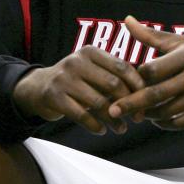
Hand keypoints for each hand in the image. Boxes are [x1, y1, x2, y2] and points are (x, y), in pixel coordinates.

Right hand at [12, 46, 145, 134]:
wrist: (37, 88)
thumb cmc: (76, 81)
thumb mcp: (92, 70)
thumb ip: (114, 76)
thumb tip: (146, 91)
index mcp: (91, 52)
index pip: (122, 67)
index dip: (137, 85)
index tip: (145, 101)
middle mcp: (77, 61)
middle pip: (112, 84)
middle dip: (128, 104)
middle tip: (136, 118)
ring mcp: (64, 78)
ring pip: (98, 102)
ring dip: (113, 119)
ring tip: (121, 129)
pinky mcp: (54, 97)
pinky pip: (81, 114)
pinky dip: (94, 125)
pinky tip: (102, 131)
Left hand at [108, 16, 183, 130]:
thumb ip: (152, 36)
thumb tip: (127, 20)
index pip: (153, 69)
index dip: (137, 76)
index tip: (124, 80)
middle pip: (156, 93)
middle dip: (132, 103)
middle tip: (112, 109)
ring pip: (166, 111)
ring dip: (147, 115)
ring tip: (134, 114)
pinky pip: (180, 123)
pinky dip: (164, 124)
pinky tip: (156, 120)